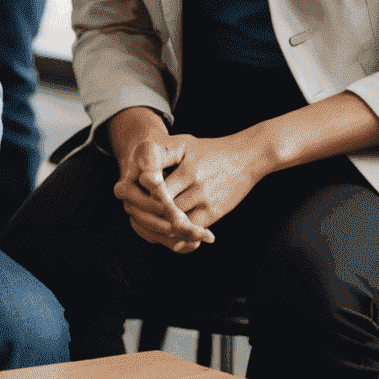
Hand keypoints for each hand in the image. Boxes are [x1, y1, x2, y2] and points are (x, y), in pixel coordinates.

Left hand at [109, 109, 213, 252]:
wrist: (245, 158)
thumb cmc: (208, 151)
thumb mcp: (183, 144)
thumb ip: (160, 155)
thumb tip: (140, 174)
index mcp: (184, 166)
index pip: (154, 186)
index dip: (142, 193)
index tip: (134, 196)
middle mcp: (195, 182)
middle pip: (163, 205)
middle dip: (148, 211)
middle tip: (136, 214)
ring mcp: (205, 199)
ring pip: (175, 221)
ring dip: (161, 225)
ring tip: (149, 223)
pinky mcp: (214, 213)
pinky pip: (192, 230)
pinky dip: (178, 234)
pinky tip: (168, 231)